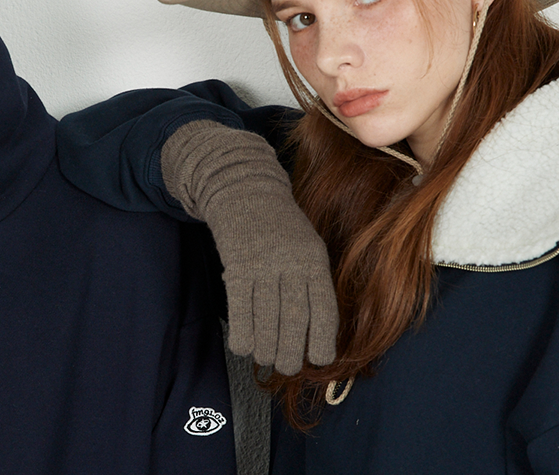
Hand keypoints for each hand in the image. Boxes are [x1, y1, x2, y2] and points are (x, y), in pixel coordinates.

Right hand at [162, 120, 337, 374]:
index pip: (323, 309)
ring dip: (265, 348)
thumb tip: (315, 332)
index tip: (319, 359)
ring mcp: (261, 265)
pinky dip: (241, 334)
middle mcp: (290, 263)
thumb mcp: (308, 246)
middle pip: (292, 320)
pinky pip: (239, 309)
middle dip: (290, 353)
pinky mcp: (235, 267)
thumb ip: (313, 283)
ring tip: (265, 358)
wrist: (245, 191)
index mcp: (314, 260)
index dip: (322, 340)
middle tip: (286, 367)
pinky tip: (244, 346)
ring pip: (264, 320)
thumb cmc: (282, 228)